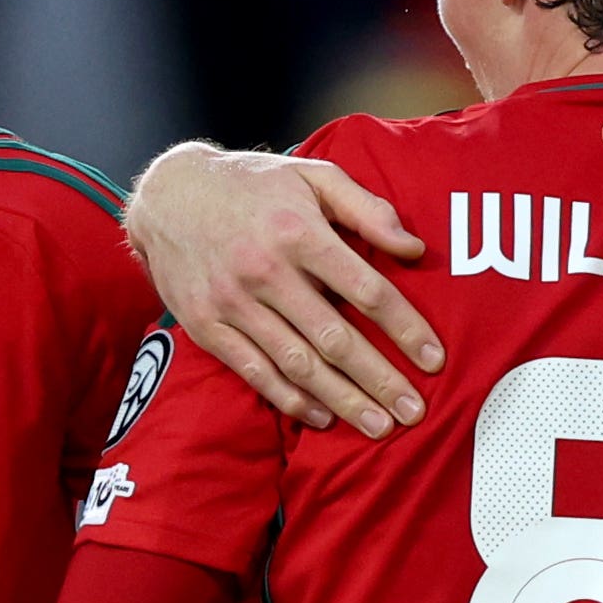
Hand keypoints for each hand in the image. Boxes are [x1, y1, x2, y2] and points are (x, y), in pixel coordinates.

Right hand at [127, 142, 439, 435]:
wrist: (168, 194)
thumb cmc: (252, 185)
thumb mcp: (313, 176)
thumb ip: (366, 208)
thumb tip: (413, 247)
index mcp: (299, 232)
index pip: (365, 290)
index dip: (404, 328)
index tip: (434, 359)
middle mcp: (265, 270)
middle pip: (335, 338)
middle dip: (380, 380)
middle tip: (414, 412)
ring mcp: (232, 303)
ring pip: (297, 364)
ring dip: (342, 400)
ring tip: (378, 426)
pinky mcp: (206, 325)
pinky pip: (255, 372)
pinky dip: (290, 399)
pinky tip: (322, 416)